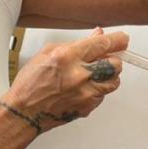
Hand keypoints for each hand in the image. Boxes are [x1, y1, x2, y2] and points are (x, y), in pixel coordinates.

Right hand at [2, 28, 128, 133]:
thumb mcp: (48, 53)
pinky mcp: (88, 107)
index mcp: (68, 57)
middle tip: (104, 60)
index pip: (104, 44)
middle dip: (112, 60)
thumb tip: (97, 35)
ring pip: (114, 81)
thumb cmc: (31, 84)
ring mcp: (85, 93)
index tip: (122, 39)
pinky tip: (82, 89)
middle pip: (115, 64)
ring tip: (92, 75)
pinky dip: (97, 91)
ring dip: (107, 76)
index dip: (118, 40)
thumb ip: (76, 44)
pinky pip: (103, 96)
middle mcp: (79, 75)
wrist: (25, 112)